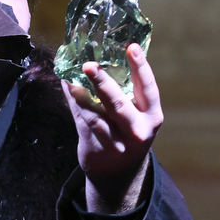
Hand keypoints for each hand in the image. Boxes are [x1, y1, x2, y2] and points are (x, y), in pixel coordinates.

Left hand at [61, 43, 163, 213]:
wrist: (118, 173)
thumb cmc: (127, 132)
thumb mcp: (137, 115)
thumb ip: (126, 89)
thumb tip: (105, 52)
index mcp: (151, 116)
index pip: (148, 88)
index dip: (140, 67)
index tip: (132, 47)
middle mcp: (136, 131)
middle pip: (117, 104)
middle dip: (102, 82)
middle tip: (88, 64)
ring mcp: (116, 143)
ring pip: (94, 115)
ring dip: (80, 94)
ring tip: (70, 75)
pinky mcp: (95, 148)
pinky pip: (81, 121)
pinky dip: (73, 102)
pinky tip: (67, 86)